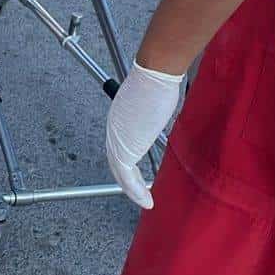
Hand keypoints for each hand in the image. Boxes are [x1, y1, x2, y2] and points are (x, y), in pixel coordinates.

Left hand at [105, 62, 183, 208]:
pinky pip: (126, 177)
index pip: (120, 145)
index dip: (128, 162)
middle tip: (139, 192)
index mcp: (119, 117)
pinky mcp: (125, 148)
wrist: (155, 73)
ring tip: (144, 200)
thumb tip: (161, 114)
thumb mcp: (155, 101)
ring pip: (120, 172)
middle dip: (128, 179)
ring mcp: (117, 138)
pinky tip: (146, 200)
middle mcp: (114, 128)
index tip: (137, 173)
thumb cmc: (157, 80)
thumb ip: (153, 114)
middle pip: (117, 161)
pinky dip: (135, 191)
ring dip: (132, 188)